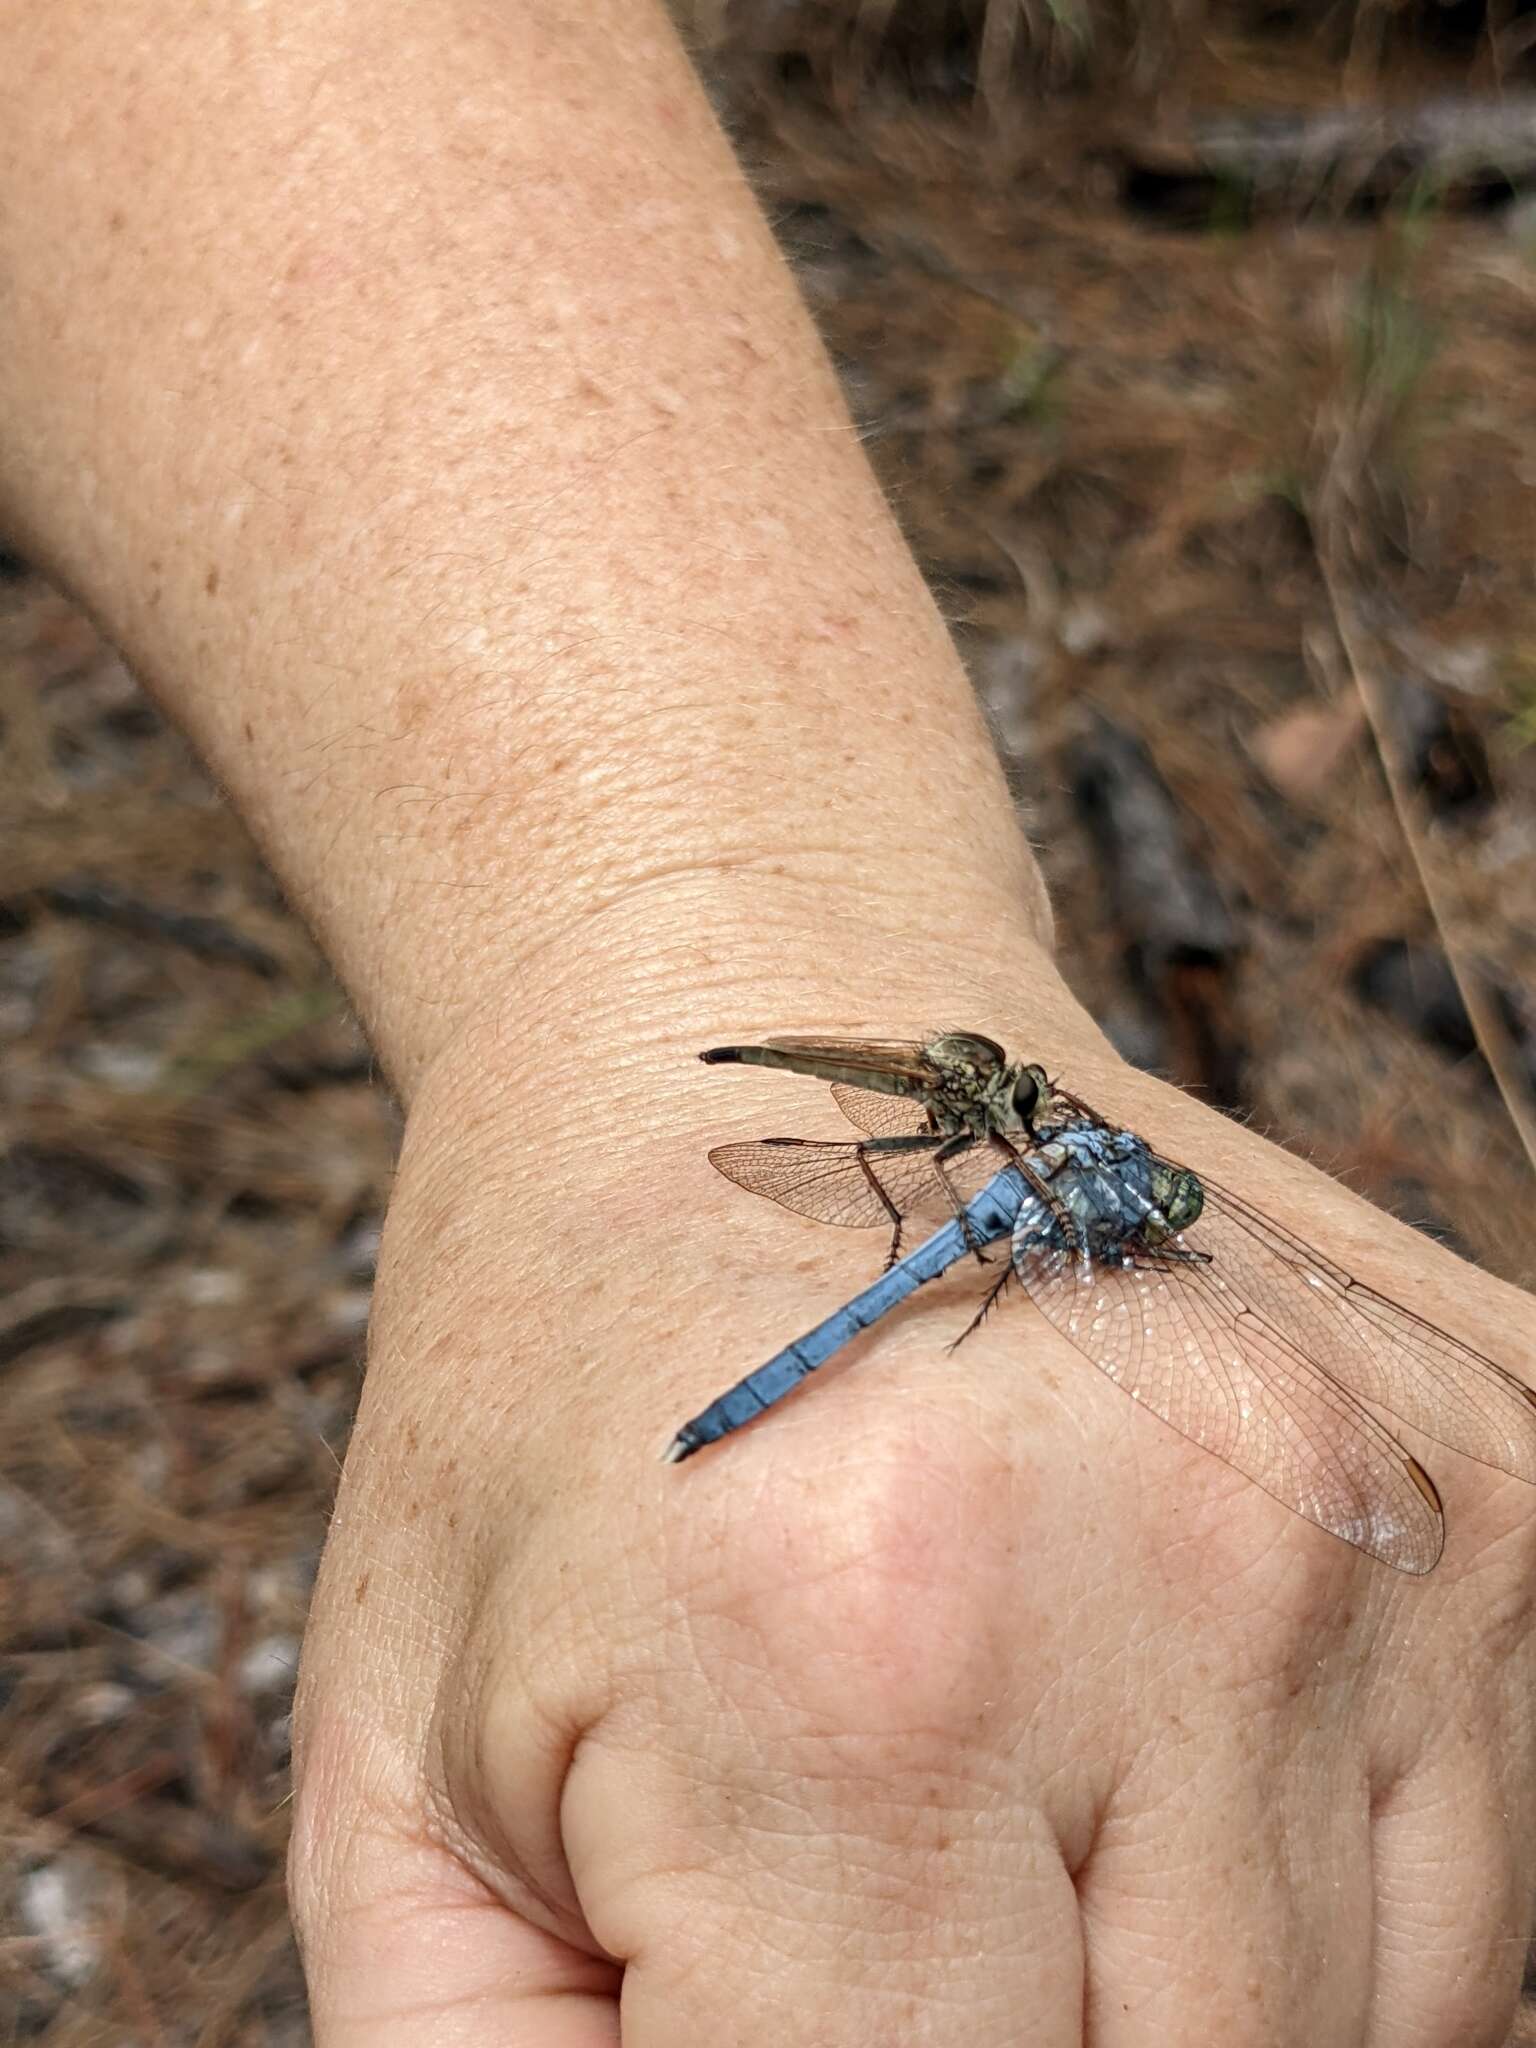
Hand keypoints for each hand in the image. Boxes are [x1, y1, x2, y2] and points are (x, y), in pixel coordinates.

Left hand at [288, 998, 1535, 2044]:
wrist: (750, 1046)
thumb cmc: (569, 1389)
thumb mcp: (411, 1779)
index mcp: (859, 1668)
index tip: (799, 2019)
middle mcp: (1184, 1574)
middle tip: (885, 1910)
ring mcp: (1385, 1505)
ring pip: (1397, 2031)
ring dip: (1192, 2005)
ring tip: (1016, 1818)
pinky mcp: (1501, 1461)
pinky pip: (1494, 1858)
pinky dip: (1337, 1888)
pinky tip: (1160, 1732)